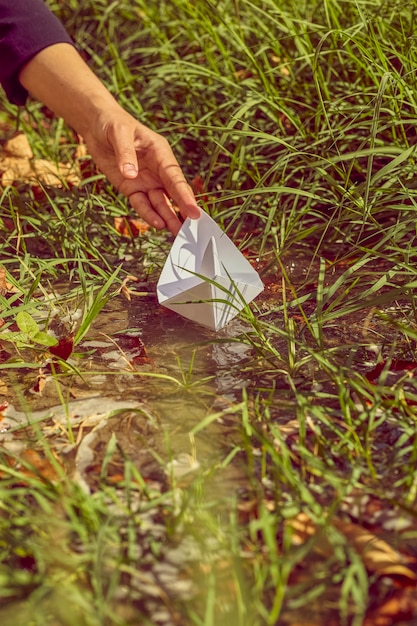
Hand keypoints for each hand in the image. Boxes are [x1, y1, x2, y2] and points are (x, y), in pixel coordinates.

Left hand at [84, 106, 199, 234]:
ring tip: (177, 233)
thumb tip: (130, 174)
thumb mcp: (119, 133)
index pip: (175, 178)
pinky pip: (142, 204)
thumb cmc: (113, 124)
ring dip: (168, 217)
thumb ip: (125, 153)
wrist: (98, 126)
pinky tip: (157, 224)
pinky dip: (148, 214)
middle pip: (172, 194)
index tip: (194, 211)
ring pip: (160, 203)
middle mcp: (157, 170)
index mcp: (161, 153)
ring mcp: (146, 181)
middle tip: (192, 229)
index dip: (185, 195)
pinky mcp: (132, 189)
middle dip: (182, 211)